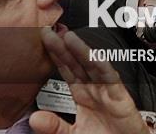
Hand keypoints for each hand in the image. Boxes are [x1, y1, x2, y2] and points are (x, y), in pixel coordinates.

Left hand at [29, 27, 149, 133]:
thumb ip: (54, 127)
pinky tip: (94, 56)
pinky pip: (111, 79)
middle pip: (77, 64)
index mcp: (82, 96)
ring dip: (81, 51)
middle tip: (49, 31)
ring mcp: (107, 92)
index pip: (67, 71)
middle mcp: (94, 90)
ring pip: (93, 67)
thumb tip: (34, 117)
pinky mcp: (120, 98)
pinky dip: (104, 67)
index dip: (56, 56)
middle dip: (63, 48)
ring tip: (68, 37)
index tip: (44, 41)